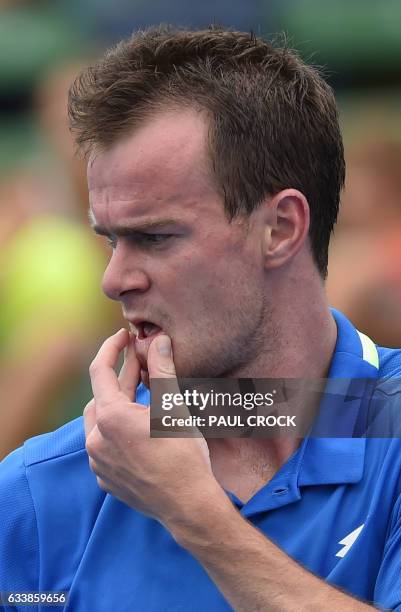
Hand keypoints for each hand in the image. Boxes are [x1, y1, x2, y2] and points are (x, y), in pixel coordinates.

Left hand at [84, 329, 217, 526]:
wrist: (188, 505)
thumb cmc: (184, 454)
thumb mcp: (173, 406)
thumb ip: (162, 370)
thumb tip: (158, 340)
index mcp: (109, 417)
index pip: (100, 370)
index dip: (111, 348)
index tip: (123, 336)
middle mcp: (95, 439)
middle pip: (101, 396)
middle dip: (120, 377)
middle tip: (142, 363)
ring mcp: (98, 463)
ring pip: (99, 422)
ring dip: (116, 404)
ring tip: (139, 393)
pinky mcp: (106, 479)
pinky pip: (104, 446)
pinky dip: (116, 431)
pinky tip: (137, 428)